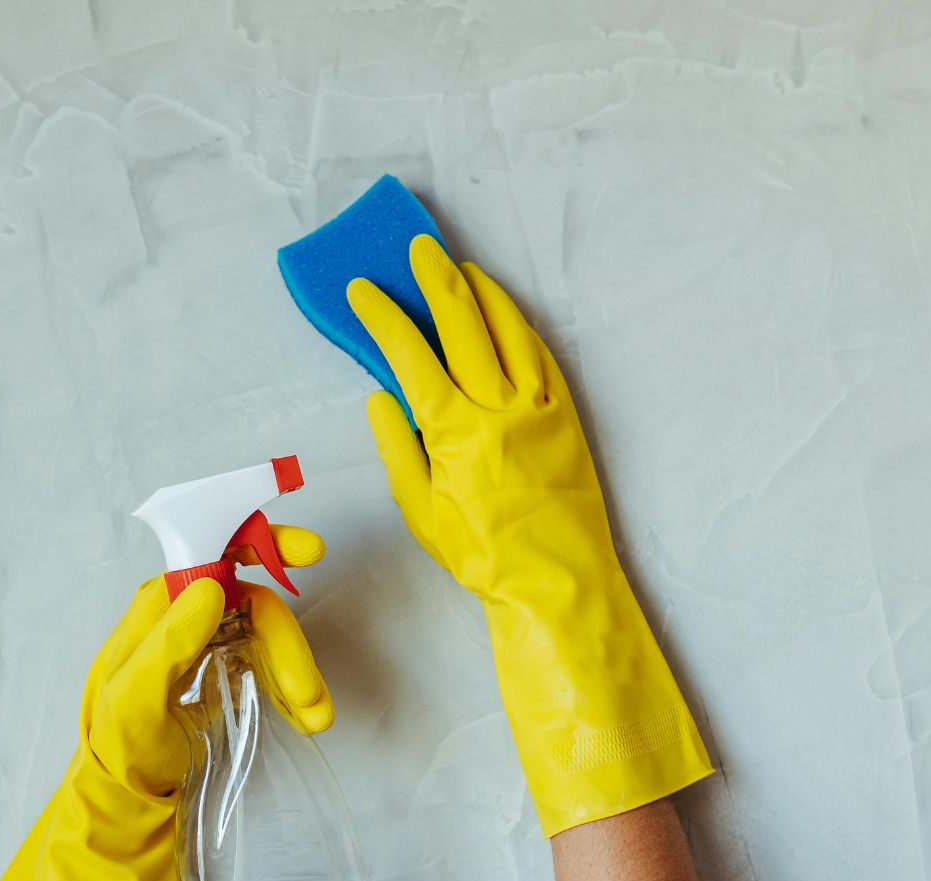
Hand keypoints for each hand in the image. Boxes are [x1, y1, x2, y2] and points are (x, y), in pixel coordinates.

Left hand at [0, 525, 329, 880]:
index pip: (210, 553)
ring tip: (314, 717)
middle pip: (252, 601)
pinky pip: (270, 664)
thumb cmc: (121, 753)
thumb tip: (210, 586)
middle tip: (310, 692)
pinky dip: (293, 687)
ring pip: (268, 635)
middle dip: (287, 641)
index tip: (310, 551)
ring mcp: (208, 646)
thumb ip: (167, 643)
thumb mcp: (133, 702)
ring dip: (297, 671)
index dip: (258, 541)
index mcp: (155, 610)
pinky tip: (304, 718)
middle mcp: (184, 619)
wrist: (126, 805)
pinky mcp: (226, 675)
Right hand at [349, 236, 711, 834]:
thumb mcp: (421, 511)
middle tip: (419, 249)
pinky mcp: (567, 418)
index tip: (363, 291)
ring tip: (462, 268)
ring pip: (508, 331)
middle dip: (435, 281)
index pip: (409, 355)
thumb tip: (380, 396)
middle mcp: (497, 408)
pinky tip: (506, 314)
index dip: (383, 316)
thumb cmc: (481, 554)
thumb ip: (398, 448)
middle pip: (462, 325)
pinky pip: (543, 358)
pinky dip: (521, 328)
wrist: (556, 580)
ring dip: (483, 293)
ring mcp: (538, 408)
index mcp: (453, 432)